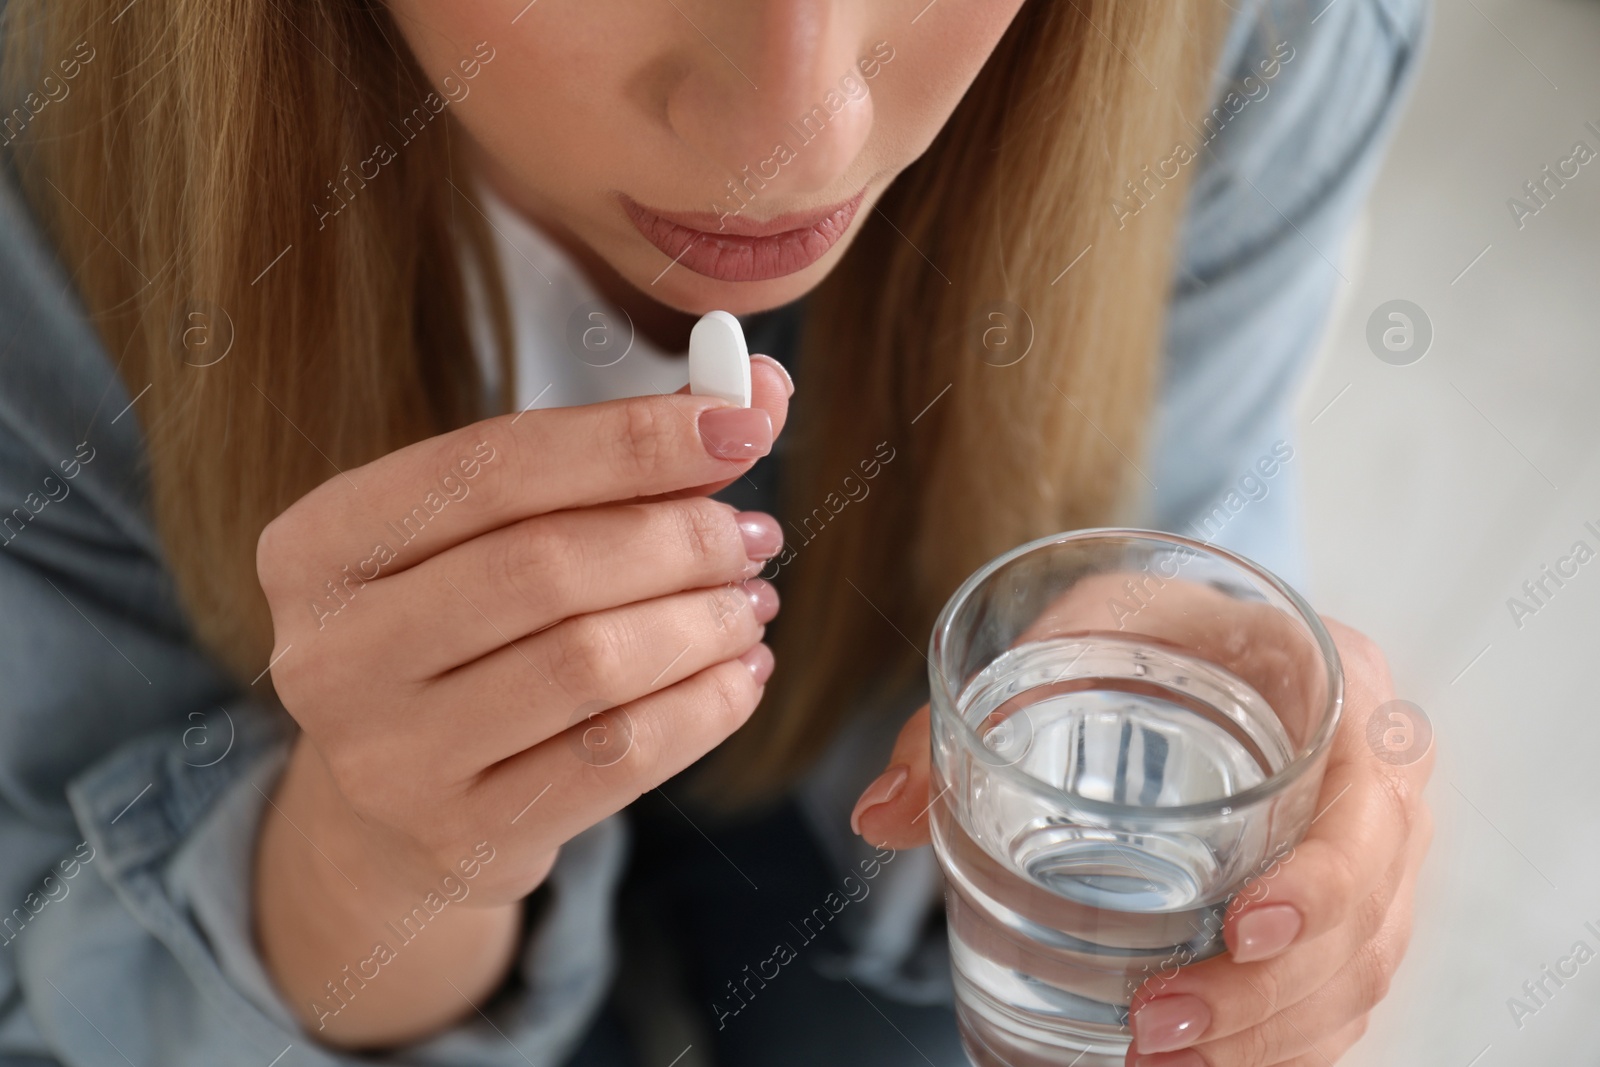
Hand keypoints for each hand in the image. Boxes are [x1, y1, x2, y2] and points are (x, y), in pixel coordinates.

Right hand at [253, 357, 792, 1044]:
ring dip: (702, 623)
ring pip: (589, 664)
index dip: (631, 440)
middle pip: (546, 566)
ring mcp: (389, 758)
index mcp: (318, 545)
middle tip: (752, 536)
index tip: (741, 427)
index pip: (491, 466)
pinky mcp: (463, 836)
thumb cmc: (460, 635)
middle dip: (679, 538)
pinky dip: (704, 706)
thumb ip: (619, 452)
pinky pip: (617, 758)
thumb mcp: (497, 535)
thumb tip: (763, 388)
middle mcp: (330, 653)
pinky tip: (742, 674)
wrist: (395, 815)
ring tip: (751, 605)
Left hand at [854, 611, 1432, 1066]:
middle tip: (1153, 1030)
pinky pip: (1337, 997)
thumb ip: (972, 710)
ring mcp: (1368, 856)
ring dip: (1265, 1042)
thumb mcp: (1066, 633)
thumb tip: (878, 815)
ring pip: (1355, 977)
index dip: (1325, 880)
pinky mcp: (1344, 911)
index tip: (1242, 928)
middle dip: (1265, 997)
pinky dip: (1278, 1047)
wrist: (1198, 637)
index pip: (1369, 801)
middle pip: (1365, 918)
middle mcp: (1376, 781)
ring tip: (1156, 1065)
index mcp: (1339, 686)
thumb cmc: (1140, 626)